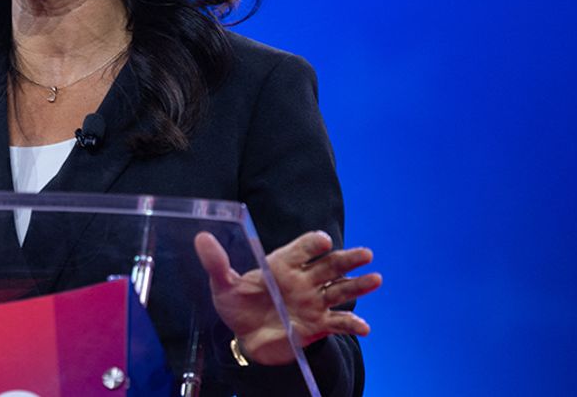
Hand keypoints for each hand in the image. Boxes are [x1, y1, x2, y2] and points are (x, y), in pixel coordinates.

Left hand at [194, 230, 380, 365]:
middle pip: (330, 265)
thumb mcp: (224, 285)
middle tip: (366, 254)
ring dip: (359, 285)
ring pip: (341, 289)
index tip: (322, 241)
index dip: (312, 243)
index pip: (302, 248)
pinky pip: (339, 322)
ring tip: (376, 279)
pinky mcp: (318, 324)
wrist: (246, 338)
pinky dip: (352, 324)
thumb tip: (201, 238)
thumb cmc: (237, 305)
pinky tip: (363, 328)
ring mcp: (313, 301)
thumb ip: (216, 263)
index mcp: (282, 264)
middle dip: (348, 259)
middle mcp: (303, 280)